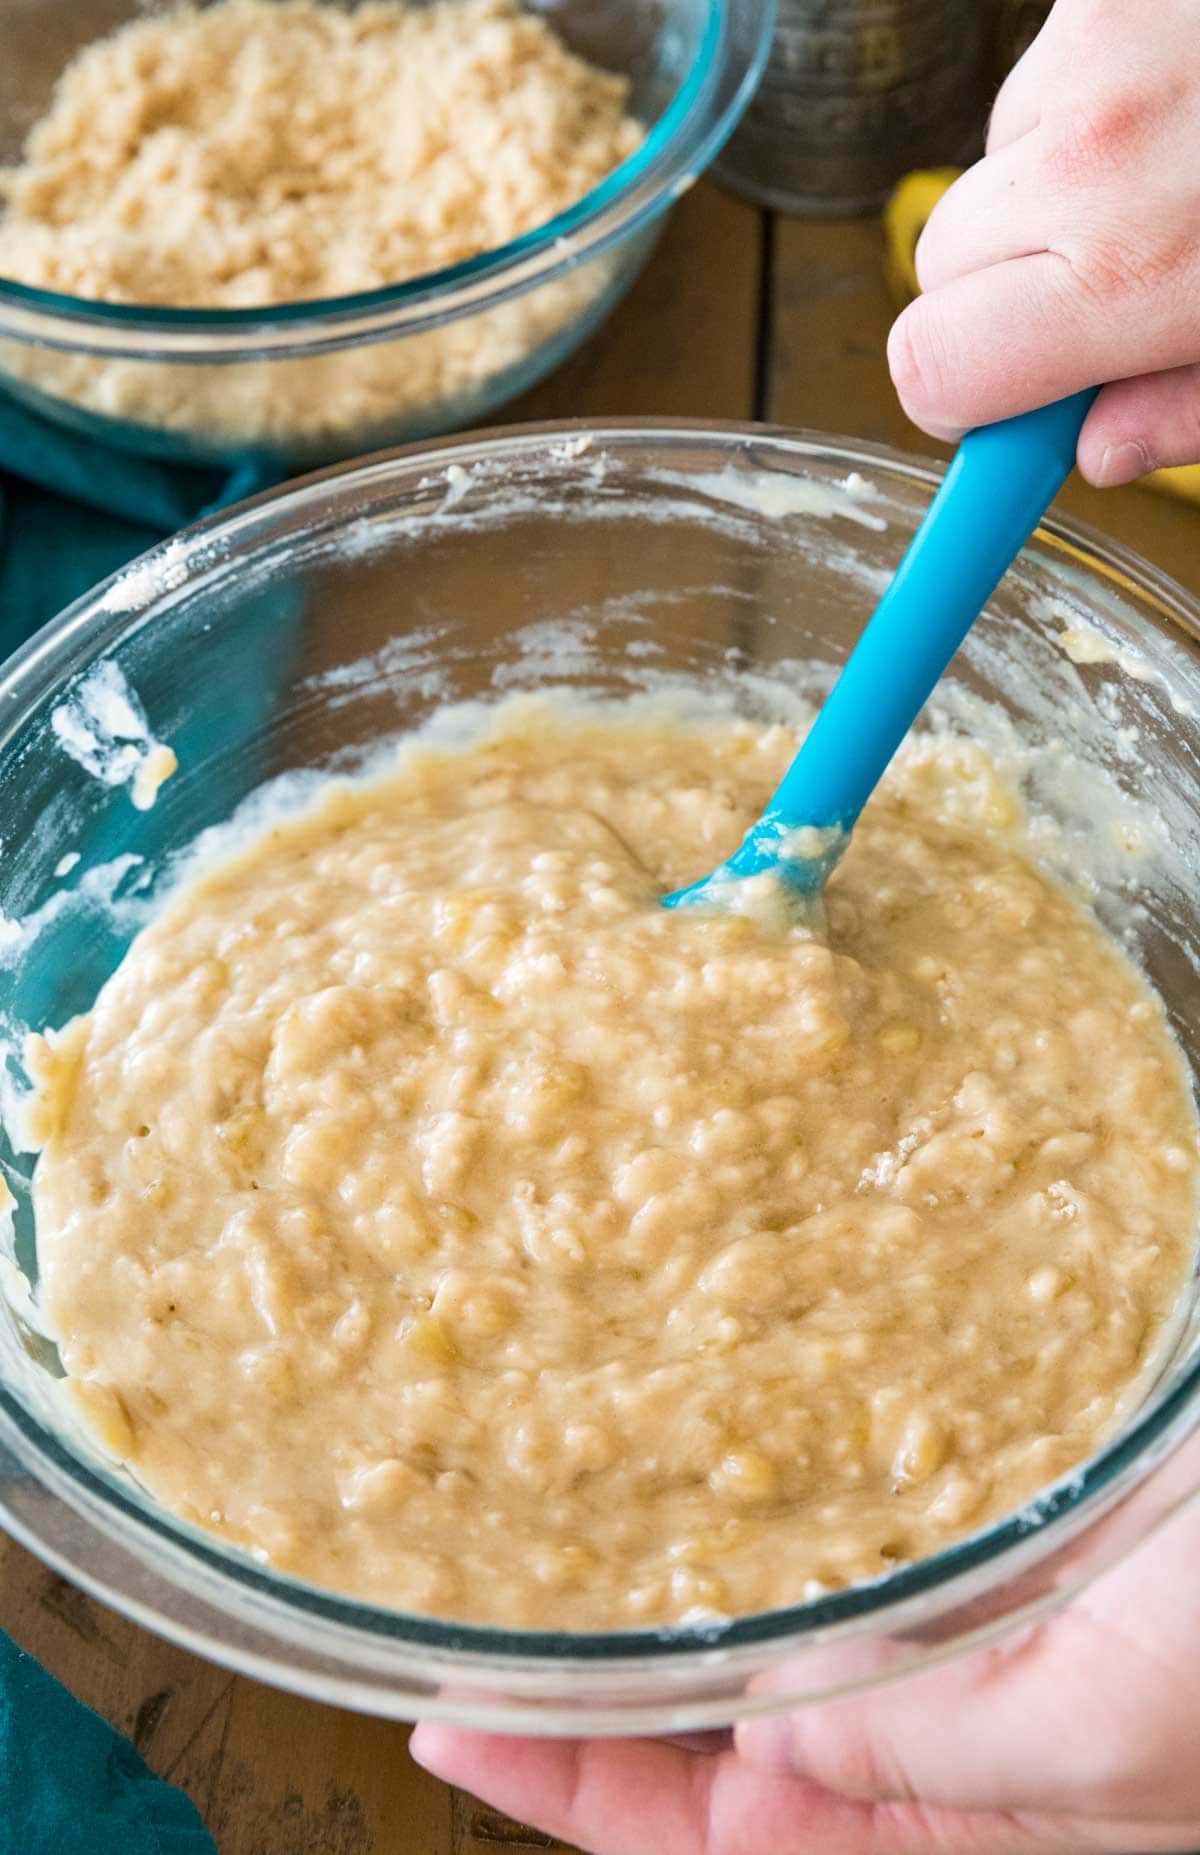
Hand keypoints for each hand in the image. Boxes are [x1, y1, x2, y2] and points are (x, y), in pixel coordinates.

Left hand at [410, 1472, 1199, 1853]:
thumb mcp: (1125, 1726)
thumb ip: (952, 1753)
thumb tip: (783, 1746)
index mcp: (994, 1824)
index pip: (737, 1840)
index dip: (590, 1796)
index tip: (459, 1732)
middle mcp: (974, 1736)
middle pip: (742, 1749)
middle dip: (608, 1703)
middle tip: (473, 1613)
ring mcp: (984, 1620)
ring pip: (794, 1635)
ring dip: (687, 1597)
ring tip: (557, 1526)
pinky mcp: (1005, 1520)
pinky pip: (863, 1536)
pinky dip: (779, 1508)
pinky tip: (716, 1450)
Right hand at [888, 0, 1199, 485]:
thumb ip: (1185, 410)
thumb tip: (1100, 449)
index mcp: (1130, 276)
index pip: (930, 369)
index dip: (955, 400)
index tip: (974, 419)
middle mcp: (1090, 154)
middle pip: (942, 268)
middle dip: (1004, 292)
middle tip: (1106, 293)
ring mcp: (1088, 51)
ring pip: (993, 166)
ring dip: (1054, 186)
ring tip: (1167, 171)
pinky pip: (1045, 75)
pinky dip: (1092, 100)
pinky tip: (1172, 100)